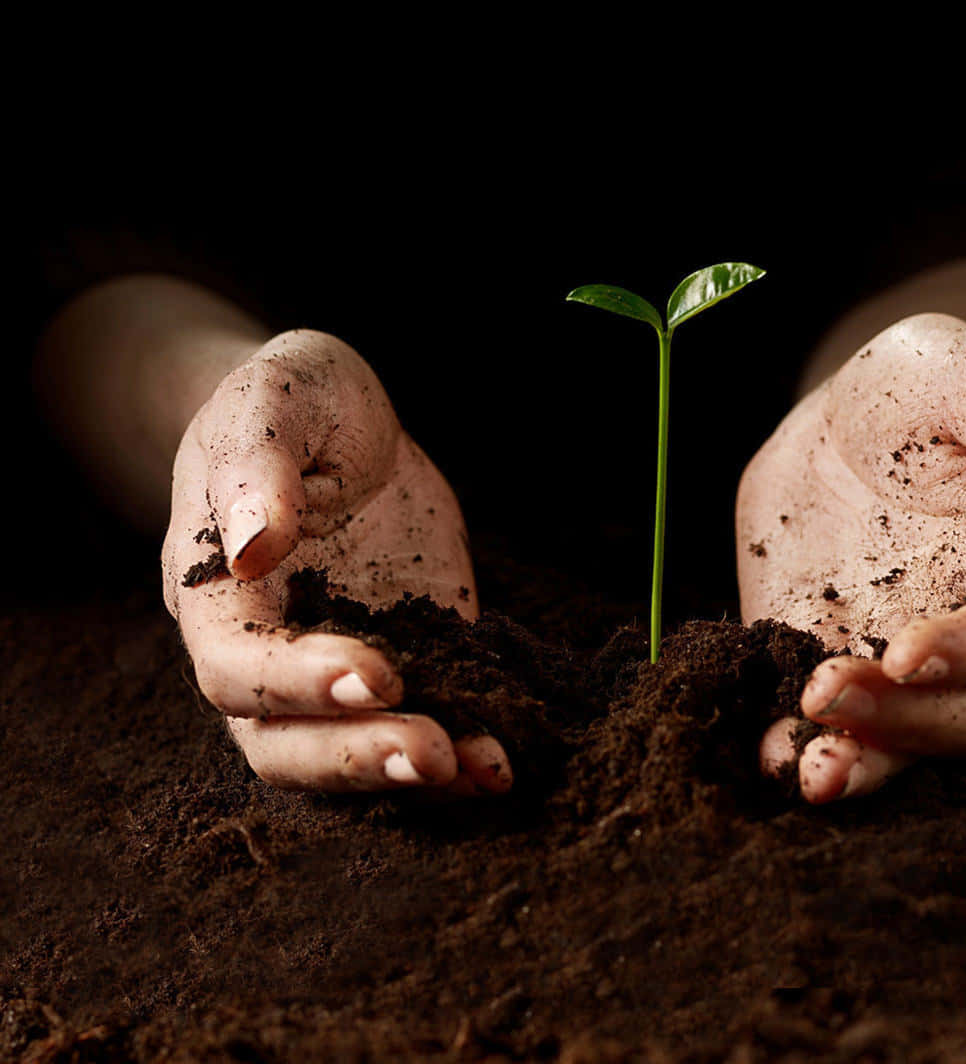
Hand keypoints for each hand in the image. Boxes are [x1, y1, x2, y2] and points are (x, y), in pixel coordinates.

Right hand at [162, 329, 510, 793]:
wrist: (340, 421)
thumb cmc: (294, 401)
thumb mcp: (277, 397)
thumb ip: (257, 467)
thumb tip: (252, 547)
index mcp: (216, 590)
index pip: (237, 666)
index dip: (299, 682)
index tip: (377, 672)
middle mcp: (268, 647)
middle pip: (282, 743)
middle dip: (356, 757)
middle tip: (431, 753)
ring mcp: (339, 662)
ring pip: (347, 754)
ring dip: (408, 775)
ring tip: (479, 769)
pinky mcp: (410, 656)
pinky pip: (422, 720)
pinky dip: (458, 749)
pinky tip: (500, 761)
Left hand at [737, 313, 965, 802]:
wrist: (846, 415)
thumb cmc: (928, 383)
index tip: (906, 653)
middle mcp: (964, 631)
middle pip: (964, 717)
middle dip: (902, 723)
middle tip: (823, 694)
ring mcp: (887, 653)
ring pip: (895, 742)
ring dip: (855, 763)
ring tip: (802, 769)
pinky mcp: (817, 653)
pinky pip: (812, 718)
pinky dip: (790, 744)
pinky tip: (761, 750)